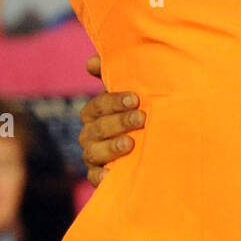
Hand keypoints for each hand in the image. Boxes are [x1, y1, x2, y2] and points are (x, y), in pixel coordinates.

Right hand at [77, 54, 143, 185]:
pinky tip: (111, 174)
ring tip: (130, 144)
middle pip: (97, 128)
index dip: (114, 101)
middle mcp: (90, 134)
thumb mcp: (130, 94)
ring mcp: (93, 156)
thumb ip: (115, 75)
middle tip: (141, 118)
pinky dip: (100, 177)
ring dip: (111, 147)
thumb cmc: (138, 113)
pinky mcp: (98, 176)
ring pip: (94, 151)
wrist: (150, 145)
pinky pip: (94, 178)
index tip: (135, 98)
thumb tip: (91, 62)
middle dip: (119, 122)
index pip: (98, 106)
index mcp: (95, 113)